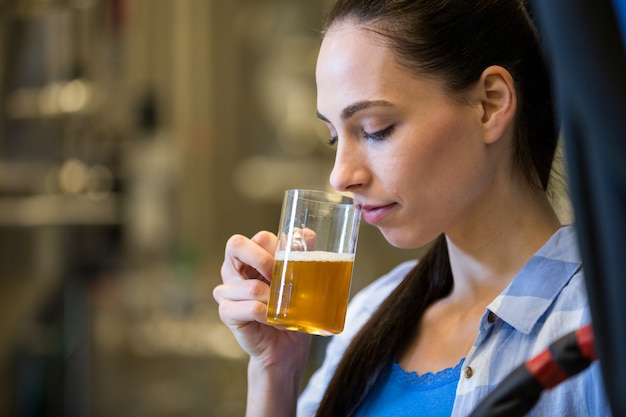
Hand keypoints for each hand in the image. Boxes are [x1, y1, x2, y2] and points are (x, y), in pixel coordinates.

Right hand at [213, 231, 311, 368]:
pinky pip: (249, 307)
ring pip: (248, 285)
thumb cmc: (293, 310)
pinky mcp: (227, 312)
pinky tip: (273, 319)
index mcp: (250, 257)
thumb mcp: (302, 279)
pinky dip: (266, 314)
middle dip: (263, 260)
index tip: (291, 263)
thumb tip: (305, 232)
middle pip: (236, 245)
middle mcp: (234, 269)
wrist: (287, 346)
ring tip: (283, 307)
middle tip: (280, 279)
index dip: (275, 247)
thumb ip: (303, 254)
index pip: (258, 237)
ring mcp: (227, 291)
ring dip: (272, 298)